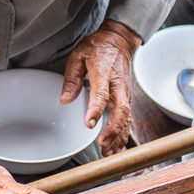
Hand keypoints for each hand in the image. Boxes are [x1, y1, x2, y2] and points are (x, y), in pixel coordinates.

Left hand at [60, 19, 141, 155]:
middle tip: (102, 143)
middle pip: (121, 109)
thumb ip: (72, 79)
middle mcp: (118, 85)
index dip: (96, 110)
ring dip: (119, 135)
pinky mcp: (127, 97)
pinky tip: (116, 146)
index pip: (102, 94)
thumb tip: (65, 99)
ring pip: (127, 116)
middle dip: (113, 128)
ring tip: (108, 152)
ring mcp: (125, 92)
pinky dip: (123, 132)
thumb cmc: (96, 48)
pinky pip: (128, 117)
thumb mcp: (78, 57)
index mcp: (104, 73)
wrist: (118, 41)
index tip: (89, 124)